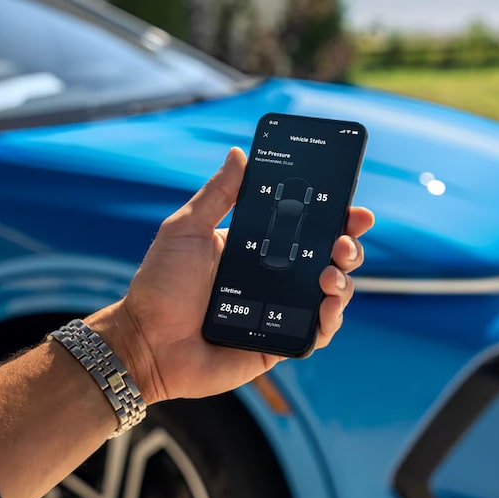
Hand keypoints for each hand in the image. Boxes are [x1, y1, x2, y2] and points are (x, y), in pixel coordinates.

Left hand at [92, 147, 374, 403]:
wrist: (145, 343)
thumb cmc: (159, 287)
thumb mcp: (186, 230)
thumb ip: (217, 195)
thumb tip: (239, 154)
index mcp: (255, 248)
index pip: (304, 227)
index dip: (335, 217)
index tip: (354, 208)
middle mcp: (274, 278)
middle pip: (327, 258)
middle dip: (348, 245)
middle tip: (344, 240)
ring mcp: (279, 311)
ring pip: (330, 294)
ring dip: (343, 281)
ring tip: (330, 274)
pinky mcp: (279, 343)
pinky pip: (317, 333)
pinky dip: (330, 320)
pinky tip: (328, 307)